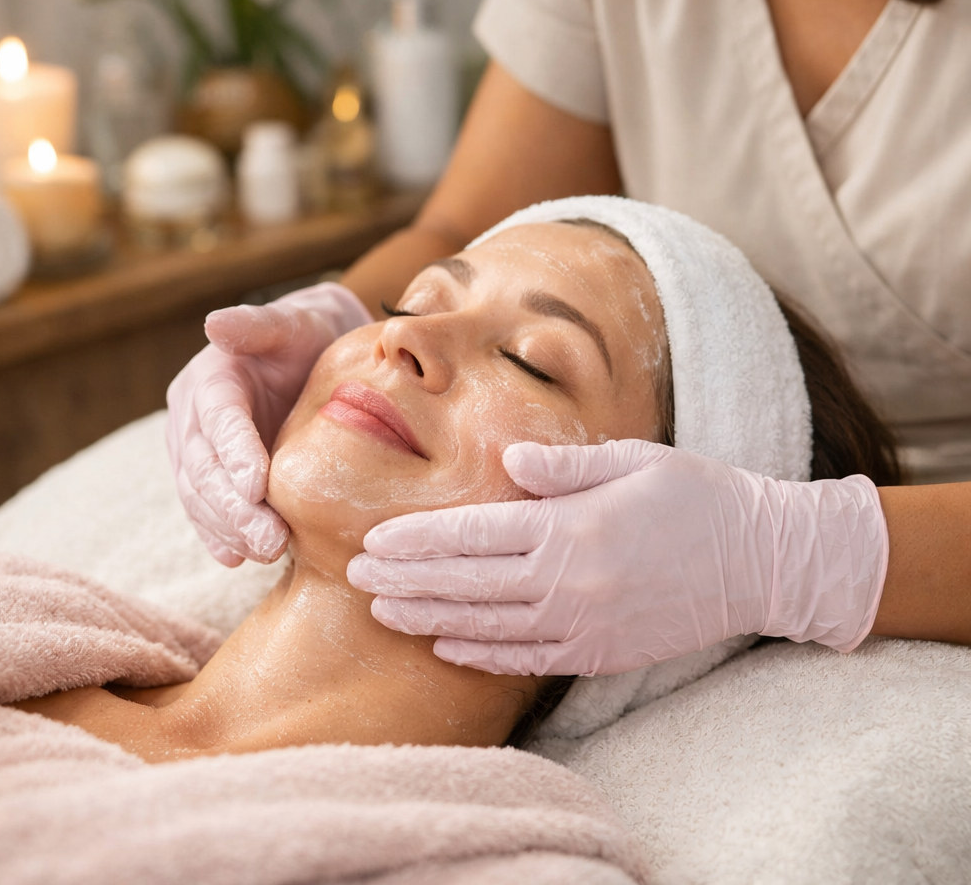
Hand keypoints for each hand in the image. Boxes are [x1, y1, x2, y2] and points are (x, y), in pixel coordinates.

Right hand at [167, 283, 371, 565]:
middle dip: (233, 508)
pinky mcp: (215, 479)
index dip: (234, 452)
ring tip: (266, 552)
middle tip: (270, 539)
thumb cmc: (306, 335)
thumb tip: (214, 323)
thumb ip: (257, 324)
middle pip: (203, 468)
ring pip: (201, 497)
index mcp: (210, 380)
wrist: (312, 356)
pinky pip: (208, 512)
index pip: (218, 419)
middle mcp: (194, 419)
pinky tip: (236, 558)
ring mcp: (198, 453)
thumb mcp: (291, 323)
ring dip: (230, 529)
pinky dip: (220, 536)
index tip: (255, 486)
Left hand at [347, 439, 888, 675]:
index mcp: (571, 527)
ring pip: (486, 625)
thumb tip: (506, 464)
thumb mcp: (634, 460)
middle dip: (406, 579)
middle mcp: (569, 581)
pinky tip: (445, 646)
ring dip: (428, 618)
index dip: (418, 539)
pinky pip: (527, 659)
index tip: (374, 539)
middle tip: (356, 575)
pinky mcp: (600, 652)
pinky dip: (481, 654)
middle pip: (467, 582)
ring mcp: (583, 623)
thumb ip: (563, 467)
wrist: (763, 559)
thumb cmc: (698, 496)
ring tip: (383, 611)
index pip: (474, 535)